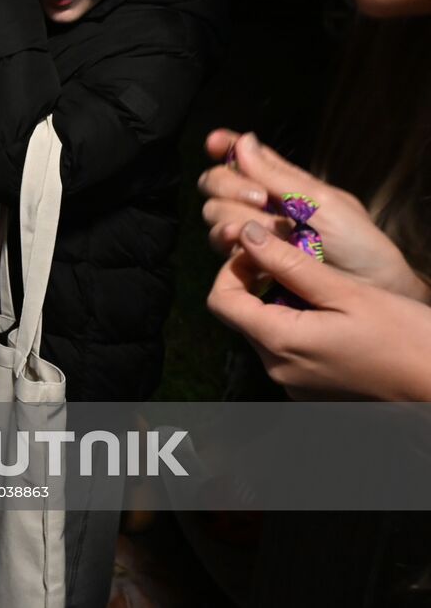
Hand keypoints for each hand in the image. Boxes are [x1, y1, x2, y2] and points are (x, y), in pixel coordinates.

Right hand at [197, 129, 429, 301]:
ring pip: (213, 212)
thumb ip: (277, 175)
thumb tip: (242, 140)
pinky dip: (226, 237)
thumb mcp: (322, 202)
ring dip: (229, 214)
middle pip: (216, 182)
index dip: (224, 146)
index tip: (214, 143)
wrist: (368, 292)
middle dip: (229, 184)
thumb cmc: (358, 244)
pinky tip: (241, 241)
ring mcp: (251, 234)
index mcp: (282, 184)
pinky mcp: (245, 263)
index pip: (243, 157)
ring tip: (256, 228)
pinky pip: (219, 244)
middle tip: (259, 199)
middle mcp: (261, 206)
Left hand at [208, 222, 430, 400]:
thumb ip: (290, 264)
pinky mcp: (311, 390)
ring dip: (278, 303)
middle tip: (291, 257)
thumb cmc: (405, 338)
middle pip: (241, 316)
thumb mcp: (346, 292)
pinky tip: (330, 313)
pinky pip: (287, 351)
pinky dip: (296, 326)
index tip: (259, 248)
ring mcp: (294, 383)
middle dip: (257, 283)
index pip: (221, 301)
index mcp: (279, 343)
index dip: (232, 268)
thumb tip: (248, 235)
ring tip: (317, 283)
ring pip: (265, 332)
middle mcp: (277, 370)